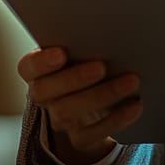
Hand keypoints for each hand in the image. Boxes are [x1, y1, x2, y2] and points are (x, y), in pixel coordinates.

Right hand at [18, 47, 141, 164]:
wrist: (100, 98)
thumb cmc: (90, 61)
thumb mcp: (85, 49)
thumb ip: (87, 42)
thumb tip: (110, 27)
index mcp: (39, 70)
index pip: (29, 67)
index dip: (42, 62)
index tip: (61, 53)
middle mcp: (46, 96)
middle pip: (46, 91)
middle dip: (75, 78)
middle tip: (101, 66)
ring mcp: (60, 119)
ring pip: (69, 112)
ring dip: (102, 96)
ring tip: (131, 81)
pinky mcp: (80, 137)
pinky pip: (92, 134)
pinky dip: (116, 120)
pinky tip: (135, 106)